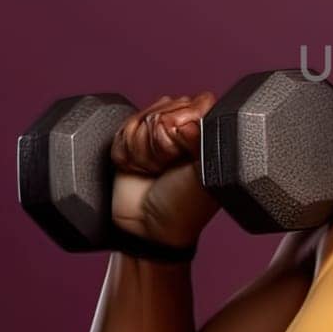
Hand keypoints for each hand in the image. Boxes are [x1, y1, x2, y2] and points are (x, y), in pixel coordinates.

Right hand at [109, 92, 219, 252]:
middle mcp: (186, 128)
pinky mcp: (131, 141)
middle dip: (162, 140)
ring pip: (143, 117)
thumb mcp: (205, 172)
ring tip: (154, 171)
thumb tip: (192, 112)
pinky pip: (122, 129)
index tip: (185, 151)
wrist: (147, 229)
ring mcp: (158, 133)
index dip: (187, 124)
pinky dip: (126, 151)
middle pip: (167, 107)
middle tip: (168, 167)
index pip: (197, 102)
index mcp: (210, 133)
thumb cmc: (183, 205)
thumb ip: (206, 137)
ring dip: (143, 149)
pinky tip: (137, 169)